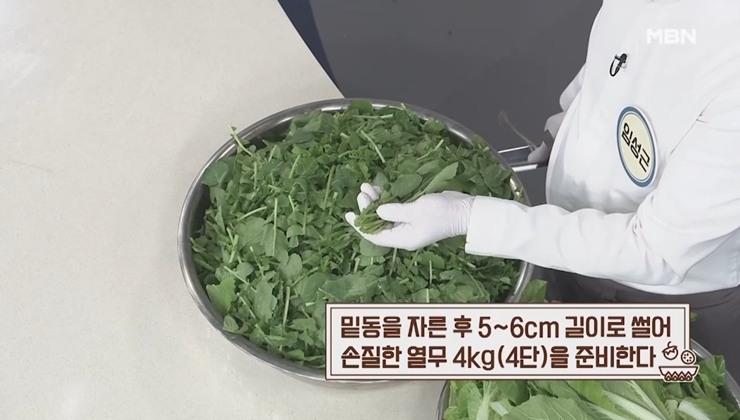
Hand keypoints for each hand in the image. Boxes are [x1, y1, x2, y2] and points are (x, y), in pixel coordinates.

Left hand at [345, 183, 474, 250]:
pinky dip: (386, 199)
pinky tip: (379, 188)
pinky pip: (394, 208)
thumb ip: (395, 211)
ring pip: (384, 214)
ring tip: (367, 186)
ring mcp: (408, 224)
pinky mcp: (413, 214)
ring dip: (375, 201)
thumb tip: (376, 210)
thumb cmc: (442, 213)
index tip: (348, 215)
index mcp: (403, 239)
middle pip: (378, 223)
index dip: (360, 226)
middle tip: (362, 192)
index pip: (375, 236)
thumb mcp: (416, 211)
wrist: (464, 210)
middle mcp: (403, 233)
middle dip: (367, 208)